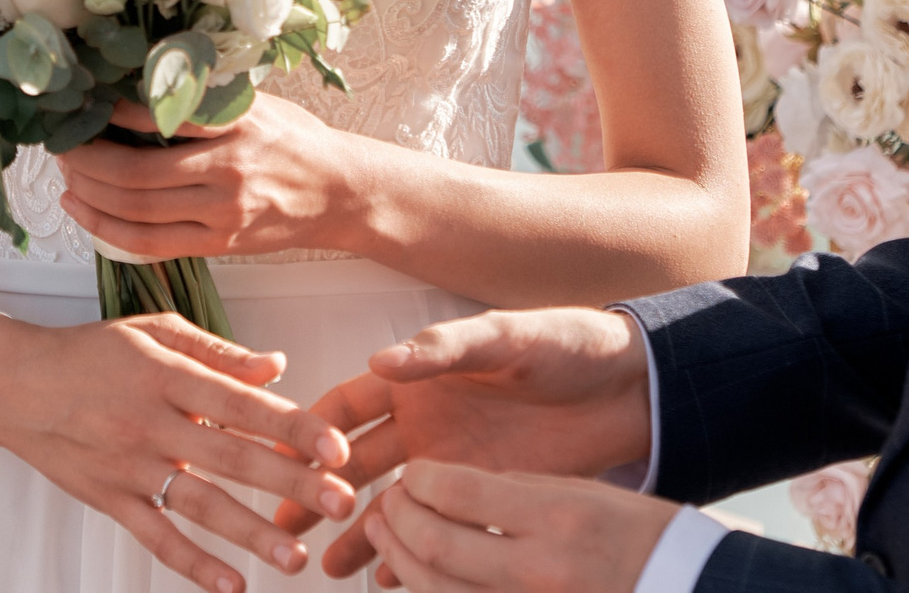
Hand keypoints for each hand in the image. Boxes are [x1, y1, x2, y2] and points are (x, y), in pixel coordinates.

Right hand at [0, 308, 358, 592]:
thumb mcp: (153, 333)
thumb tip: (277, 367)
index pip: (239, 402)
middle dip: (290, 483)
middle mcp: (150, 422)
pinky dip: (193, 564)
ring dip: (251, 534)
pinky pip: (156, 537)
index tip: (336, 446)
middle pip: (230, 457)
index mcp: (166, 374)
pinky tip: (231, 585)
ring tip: (296, 559)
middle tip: (341, 501)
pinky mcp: (109, 500)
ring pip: (199, 505)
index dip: (291, 425)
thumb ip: (218, 352)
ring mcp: (128, 466)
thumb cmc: (90, 353)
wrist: (13, 384)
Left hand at [56, 91, 358, 258]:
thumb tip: (137, 85)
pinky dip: (109, 230)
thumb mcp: (257, 102)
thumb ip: (203, 98)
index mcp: (236, 124)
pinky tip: (86, 212)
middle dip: (85, 160)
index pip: (159, 118)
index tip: (85, 103)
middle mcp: (227, 170)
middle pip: (134, 174)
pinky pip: (151, 243)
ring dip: (89, 194)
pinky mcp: (219, 243)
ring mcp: (222, 213)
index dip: (110, 115)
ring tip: (66, 176)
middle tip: (61, 145)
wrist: (340, 192)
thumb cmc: (295, 140)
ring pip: (136, 211)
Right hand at [279, 307, 654, 578]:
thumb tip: (382, 361)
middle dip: (315, 489)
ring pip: (389, 504)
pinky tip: (392, 577)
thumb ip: (444, 351)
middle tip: (281, 519)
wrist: (629, 388)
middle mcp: (424, 422)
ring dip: (356, 532)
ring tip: (324, 566)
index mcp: (418, 376)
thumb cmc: (568, 346)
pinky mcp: (483, 496)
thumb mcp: (506, 338)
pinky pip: (438, 529)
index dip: (311, 427)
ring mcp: (451, 463)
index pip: (347, 404)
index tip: (279, 454)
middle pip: (353, 461)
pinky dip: (413, 553)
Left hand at [360, 461, 679, 592]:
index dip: (419, 480)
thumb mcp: (583, 493)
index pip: (457, 493)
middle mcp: (541, 571)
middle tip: (385, 504)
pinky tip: (415, 574)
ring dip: (400, 559)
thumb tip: (447, 489)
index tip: (410, 473)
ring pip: (438, 589)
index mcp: (558, 519)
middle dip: (397, 520)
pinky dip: (430, 591)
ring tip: (386, 535)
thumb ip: (515, 490)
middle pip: (437, 546)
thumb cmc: (639, 535)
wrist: (687, 586)